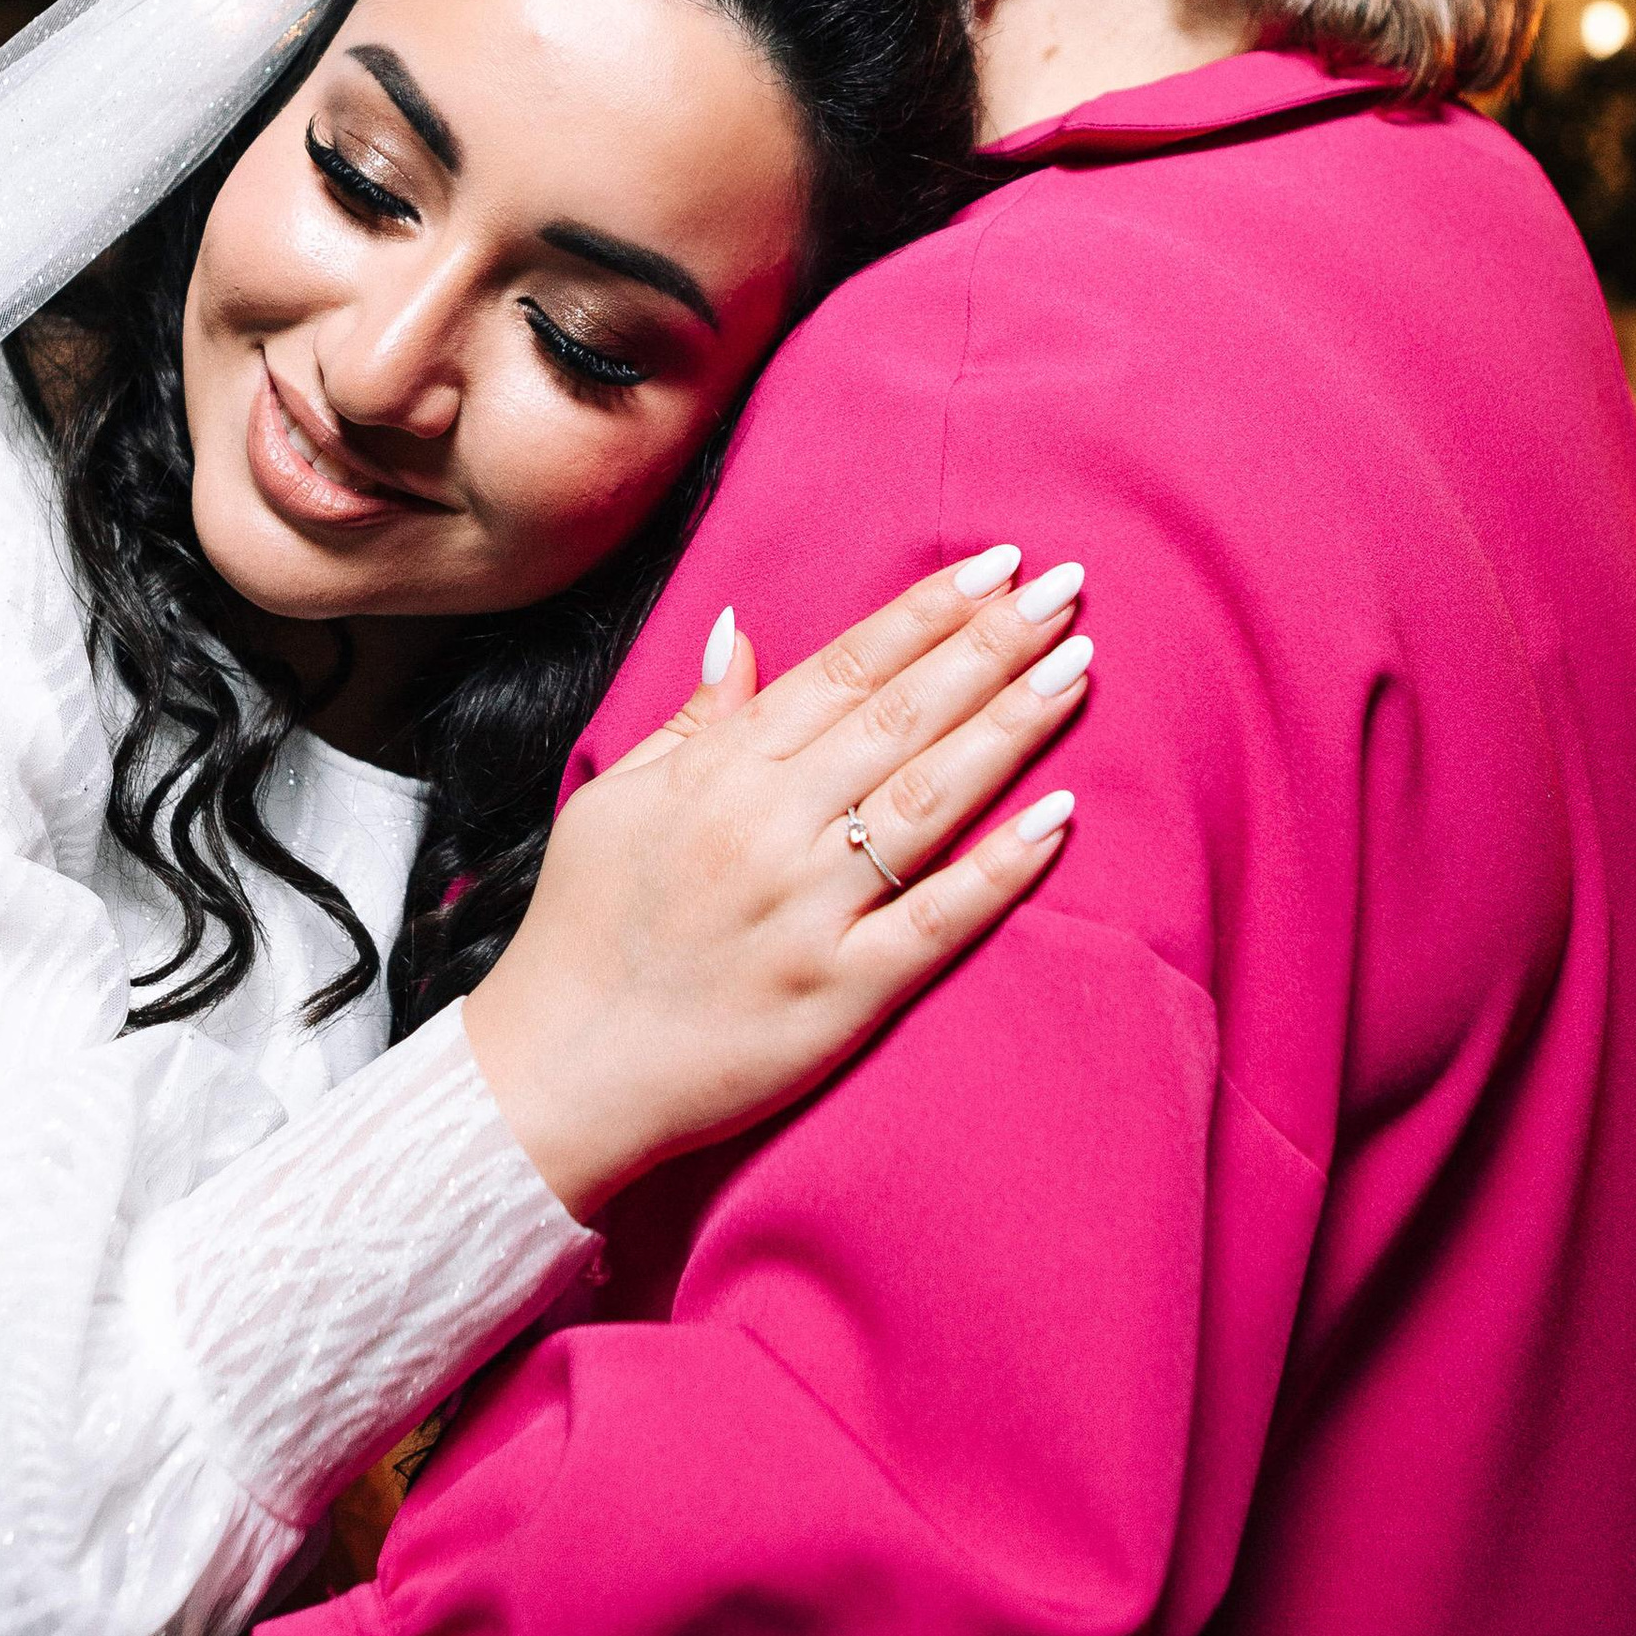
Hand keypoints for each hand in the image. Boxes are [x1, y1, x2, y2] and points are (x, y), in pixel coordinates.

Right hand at [462, 552, 1088, 1216]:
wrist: (556, 1071)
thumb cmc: (582, 932)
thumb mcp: (616, 801)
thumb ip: (692, 719)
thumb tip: (739, 631)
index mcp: (720, 773)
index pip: (844, 670)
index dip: (926, 612)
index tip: (997, 563)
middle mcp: (771, 827)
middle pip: (903, 716)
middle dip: (993, 643)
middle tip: (1067, 586)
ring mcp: (811, 909)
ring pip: (932, 799)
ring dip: (1011, 725)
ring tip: (1079, 665)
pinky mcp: (841, 992)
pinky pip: (938, 919)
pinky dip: (1003, 868)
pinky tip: (1061, 817)